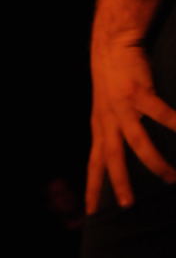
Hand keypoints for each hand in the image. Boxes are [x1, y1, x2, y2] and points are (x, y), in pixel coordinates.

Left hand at [86, 40, 175, 213]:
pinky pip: (160, 113)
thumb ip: (111, 134)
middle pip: (111, 158)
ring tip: (171, 178)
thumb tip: (119, 161)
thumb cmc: (112, 80)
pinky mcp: (137, 91)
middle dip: (120, 183)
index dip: (92, 187)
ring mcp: (121, 106)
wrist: (111, 45)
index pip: (94, 163)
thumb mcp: (105, 110)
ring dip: (155, 162)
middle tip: (128, 206)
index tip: (91, 213)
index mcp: (100, 127)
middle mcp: (107, 119)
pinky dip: (175, 125)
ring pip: (137, 142)